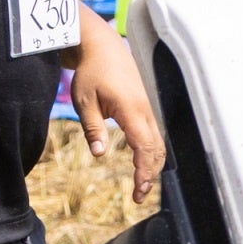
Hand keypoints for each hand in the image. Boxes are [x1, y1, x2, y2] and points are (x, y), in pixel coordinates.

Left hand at [72, 11, 168, 201]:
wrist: (102, 47)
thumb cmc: (91, 73)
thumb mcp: (84, 102)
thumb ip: (93, 129)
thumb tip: (100, 154)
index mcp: (131, 110)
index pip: (144, 147)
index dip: (144, 170)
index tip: (139, 190)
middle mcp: (145, 111)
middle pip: (156, 148)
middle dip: (151, 173)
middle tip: (139, 196)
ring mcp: (146, 108)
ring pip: (157, 142)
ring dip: (152, 164)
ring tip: (142, 184)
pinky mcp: (143, 107)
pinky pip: (153, 134)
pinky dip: (151, 152)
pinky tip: (143, 162)